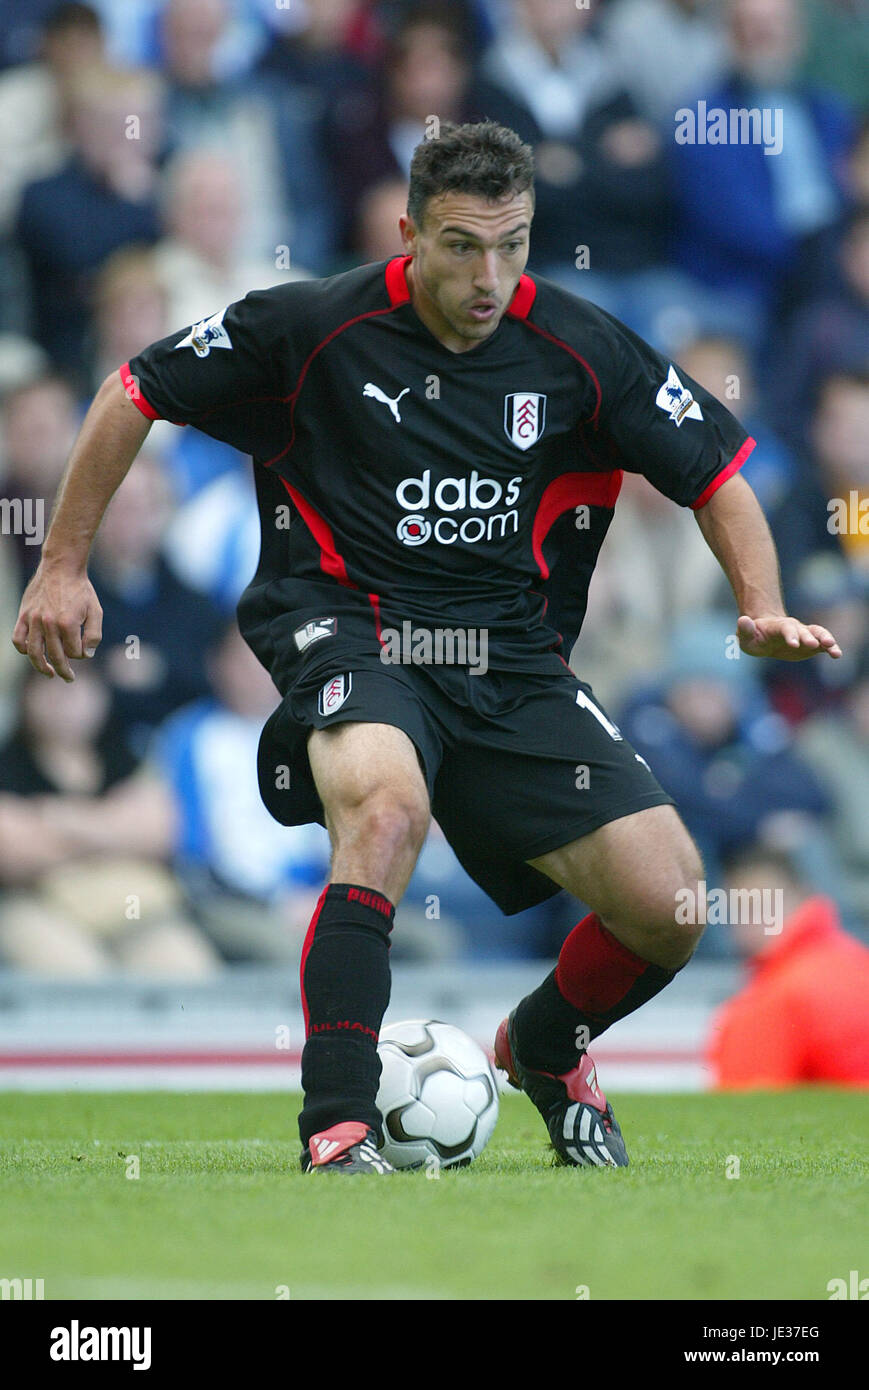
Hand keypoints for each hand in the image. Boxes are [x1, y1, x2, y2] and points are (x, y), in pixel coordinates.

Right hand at [12, 563, 102, 680]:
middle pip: (55, 656)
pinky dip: (23, 649)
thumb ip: (94, 635)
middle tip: (69, 678)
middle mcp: (48, 624)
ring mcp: (34, 620)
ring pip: (34, 653)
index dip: (81, 654)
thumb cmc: (81, 590)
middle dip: (64, 670)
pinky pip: (18, 638)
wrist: (61, 567)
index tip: (83, 650)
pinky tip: (32, 654)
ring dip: (41, 667)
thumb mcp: (96, 611)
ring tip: (49, 674)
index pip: (74, 653)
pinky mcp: (24, 615)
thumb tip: (87, 655)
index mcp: (68, 624)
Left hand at [736, 614, 841, 660]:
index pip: (785, 628)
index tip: (794, 644)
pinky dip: (831, 649)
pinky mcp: (811, 645)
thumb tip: (743, 620)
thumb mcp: (746, 635)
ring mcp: (804, 635)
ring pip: (818, 634)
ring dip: (826, 640)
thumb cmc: (754, 636)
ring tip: (834, 651)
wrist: (766, 636)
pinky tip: (837, 654)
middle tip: (814, 644)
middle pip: (804, 631)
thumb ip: (745, 629)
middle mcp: (794, 628)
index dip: (790, 635)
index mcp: (778, 627)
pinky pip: (823, 645)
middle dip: (809, 637)